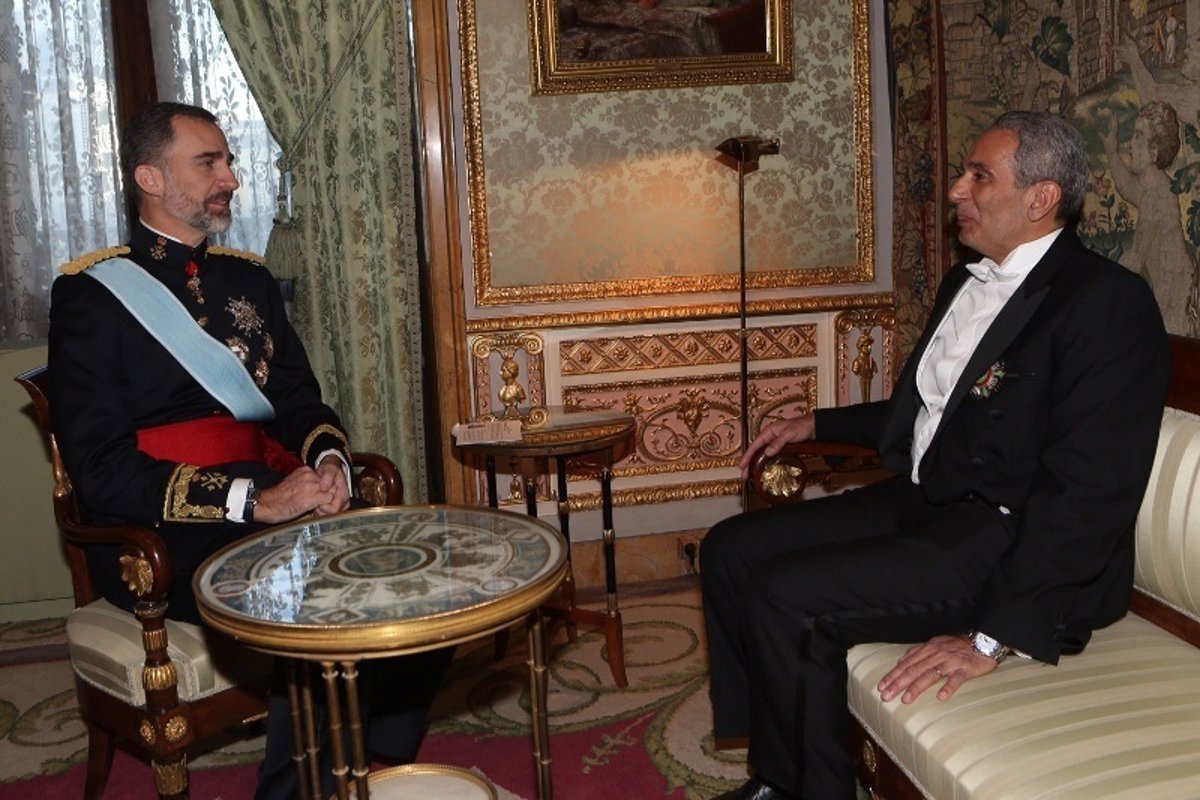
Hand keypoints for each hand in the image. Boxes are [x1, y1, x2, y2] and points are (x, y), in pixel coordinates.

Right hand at [252, 465, 342, 524]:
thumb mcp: (293, 482)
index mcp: (304, 470)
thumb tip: (316, 489)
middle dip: (326, 493)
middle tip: (319, 502)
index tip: (318, 495)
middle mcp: (310, 475)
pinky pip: (328, 499)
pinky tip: (316, 509)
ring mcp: (312, 485)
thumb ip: (306, 482)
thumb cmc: (277, 497)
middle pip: (329, 483)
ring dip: (326, 500)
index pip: (323, 477)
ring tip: (317, 506)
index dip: (322, 488)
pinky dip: (325, 505)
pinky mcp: (313, 496)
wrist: (267, 504)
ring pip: (330, 491)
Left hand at [314, 456, 351, 515]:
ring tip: (315, 499)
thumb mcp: (329, 469)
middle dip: (320, 508)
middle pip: (330, 514)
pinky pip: (323, 513)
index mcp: (344, 495)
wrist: (328, 470)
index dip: (324, 506)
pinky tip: (315, 501)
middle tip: (314, 499)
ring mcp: (338, 505)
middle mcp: (342, 502)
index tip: (318, 499)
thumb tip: (324, 488)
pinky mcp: (332, 506)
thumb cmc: (330, 469)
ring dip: (319, 509)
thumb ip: (327, 477)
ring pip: (326, 515)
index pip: (334, 509)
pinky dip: (318, 508)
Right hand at [738, 415, 815, 478]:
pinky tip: (762, 469)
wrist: (812, 426)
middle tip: (744, 475)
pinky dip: (763, 462)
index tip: (741, 465)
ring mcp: (774, 442)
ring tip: (750, 475)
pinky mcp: (779, 447)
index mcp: (768, 431)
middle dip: (748, 463)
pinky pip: (768, 455)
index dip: (747, 456)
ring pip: (761, 454)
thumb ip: (778, 443)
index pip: (754, 445)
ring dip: (755, 464)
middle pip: (755, 451)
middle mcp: (769, 437)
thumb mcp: (789, 434)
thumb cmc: (801, 427)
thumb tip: (767, 453)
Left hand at [877, 634, 998, 703]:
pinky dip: (948, 687)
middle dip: (898, 683)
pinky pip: (956, 679)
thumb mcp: (935, 644)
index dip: (893, 675)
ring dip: (916, 687)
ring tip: (906, 699)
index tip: (881, 686)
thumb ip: (918, 652)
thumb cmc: (957, 645)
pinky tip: (941, 697)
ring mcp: (950, 662)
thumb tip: (901, 661)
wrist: (982, 641)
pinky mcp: (965, 669)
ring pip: (930, 675)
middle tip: (886, 696)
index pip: (906, 664)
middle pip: (914, 670)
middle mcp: (936, 655)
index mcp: (928, 649)